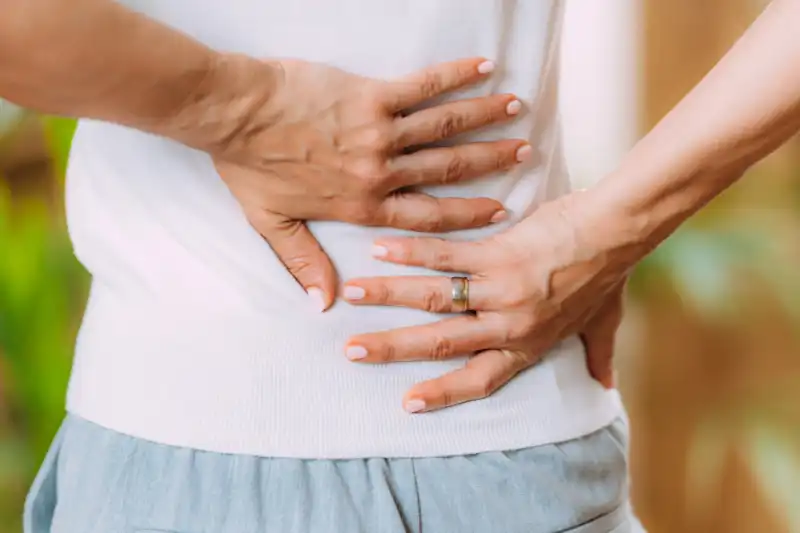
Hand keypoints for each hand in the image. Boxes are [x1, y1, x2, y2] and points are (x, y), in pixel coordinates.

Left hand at [213, 57, 529, 309]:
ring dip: (483, 119)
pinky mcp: (370, 96)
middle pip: (447, 170)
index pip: (427, 217)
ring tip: (516, 110)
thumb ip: (303, 263)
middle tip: (523, 153)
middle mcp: (379, 173)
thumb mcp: (272, 225)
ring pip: (443, 128)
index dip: (466, 216)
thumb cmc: (248, 166)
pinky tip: (481, 68)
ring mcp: (378, 133)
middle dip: (489, 163)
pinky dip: (453, 76)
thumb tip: (322, 304)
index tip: (499, 212)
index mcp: (361, 206)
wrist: (231, 114)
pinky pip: (421, 86)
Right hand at [342, 192, 630, 411]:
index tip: (406, 403)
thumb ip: (597, 356)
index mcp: (528, 345)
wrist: (616, 230)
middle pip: (442, 344)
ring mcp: (502, 291)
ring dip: (389, 297)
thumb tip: (606, 387)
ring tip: (352, 294)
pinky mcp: (498, 255)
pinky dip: (411, 253)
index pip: (478, 379)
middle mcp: (510, 326)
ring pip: (434, 299)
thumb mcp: (604, 324)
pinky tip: (379, 249)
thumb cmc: (607, 275)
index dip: (442, 393)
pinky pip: (446, 257)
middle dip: (393, 348)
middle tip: (353, 350)